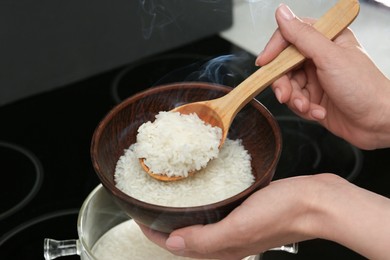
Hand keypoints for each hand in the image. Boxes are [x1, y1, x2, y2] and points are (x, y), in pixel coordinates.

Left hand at [140, 173, 389, 259]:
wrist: (317, 201)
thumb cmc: (284, 212)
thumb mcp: (240, 226)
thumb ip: (207, 239)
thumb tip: (173, 245)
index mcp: (223, 248)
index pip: (175, 245)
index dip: (152, 231)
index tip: (137, 213)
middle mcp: (227, 240)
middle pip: (185, 236)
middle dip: (163, 222)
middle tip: (149, 203)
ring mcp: (236, 226)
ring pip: (199, 223)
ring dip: (181, 213)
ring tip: (168, 197)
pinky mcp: (244, 212)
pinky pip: (215, 210)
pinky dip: (201, 204)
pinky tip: (201, 191)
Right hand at [256, 4, 389, 149]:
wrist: (378, 123)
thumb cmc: (364, 88)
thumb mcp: (329, 57)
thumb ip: (302, 36)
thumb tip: (282, 13)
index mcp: (326, 40)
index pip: (290, 36)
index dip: (275, 49)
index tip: (264, 62)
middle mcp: (320, 58)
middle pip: (284, 65)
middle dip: (283, 83)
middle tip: (286, 95)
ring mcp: (317, 79)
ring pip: (288, 86)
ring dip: (295, 99)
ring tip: (308, 107)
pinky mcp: (315, 98)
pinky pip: (295, 101)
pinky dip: (304, 109)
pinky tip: (318, 112)